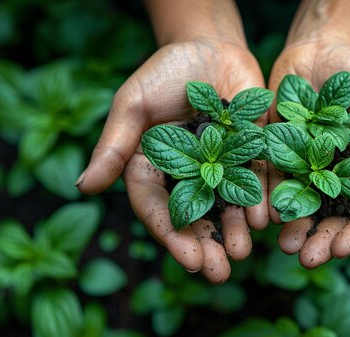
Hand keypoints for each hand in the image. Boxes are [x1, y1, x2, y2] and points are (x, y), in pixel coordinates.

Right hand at [76, 40, 267, 283]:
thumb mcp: (133, 104)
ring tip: (240, 254)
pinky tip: (265, 220)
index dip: (172, 236)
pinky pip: (256, 183)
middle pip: (195, 218)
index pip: (158, 209)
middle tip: (218, 273)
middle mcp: (187, 176)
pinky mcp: (251, 156)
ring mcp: (221, 168)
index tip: (188, 260)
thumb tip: (84, 187)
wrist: (211, 48)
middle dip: (206, 246)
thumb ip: (114, 145)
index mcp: (153, 169)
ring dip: (235, 233)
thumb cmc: (164, 72)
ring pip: (228, 207)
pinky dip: (260, 202)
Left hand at [268, 40, 349, 267]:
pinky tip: (264, 218)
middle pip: (335, 218)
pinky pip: (276, 185)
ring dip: (296, 230)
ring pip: (304, 209)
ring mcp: (311, 171)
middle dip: (322, 240)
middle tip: (307, 259)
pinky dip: (270, 202)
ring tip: (286, 246)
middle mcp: (344, 179)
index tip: (340, 249)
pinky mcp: (282, 158)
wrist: (322, 49)